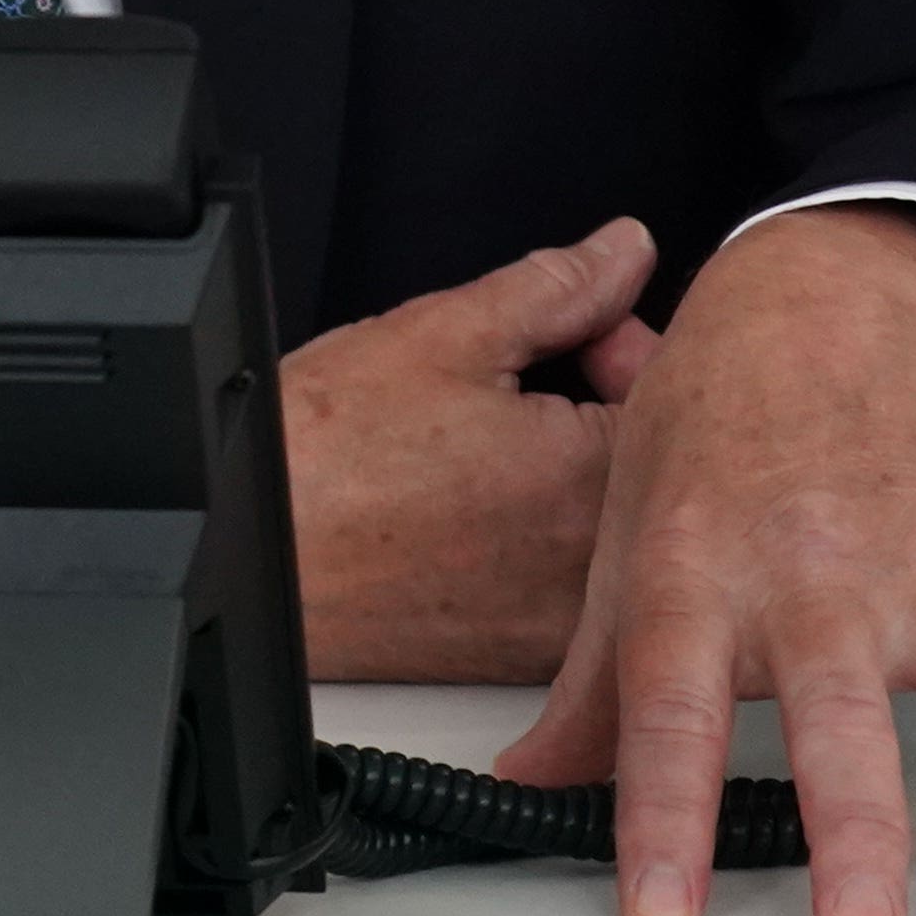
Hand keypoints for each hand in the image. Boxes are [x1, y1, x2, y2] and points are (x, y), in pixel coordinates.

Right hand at [284, 218, 659, 681]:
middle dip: (608, 412)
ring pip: (616, 538)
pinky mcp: (514, 662)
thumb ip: (558, 287)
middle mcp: (590, 568)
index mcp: (588, 476)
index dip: (626, 346)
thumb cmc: (319, 459)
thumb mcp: (442, 333)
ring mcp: (554, 626)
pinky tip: (478, 511)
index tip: (580, 336)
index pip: (675, 398)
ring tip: (495, 449)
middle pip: (657, 475)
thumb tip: (623, 253)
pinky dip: (544, 545)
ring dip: (578, 482)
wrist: (240, 554)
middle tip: (531, 383)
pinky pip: (571, 595)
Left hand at [500, 206, 915, 915]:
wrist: (825, 308)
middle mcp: (820, 580)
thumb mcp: (625, 535)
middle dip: (857, 826)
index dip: (658, 808)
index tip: (659, 906)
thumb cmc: (715, 433)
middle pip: (841, 716)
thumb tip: (529, 786)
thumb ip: (589, 682)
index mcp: (701, 575)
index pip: (666, 707)